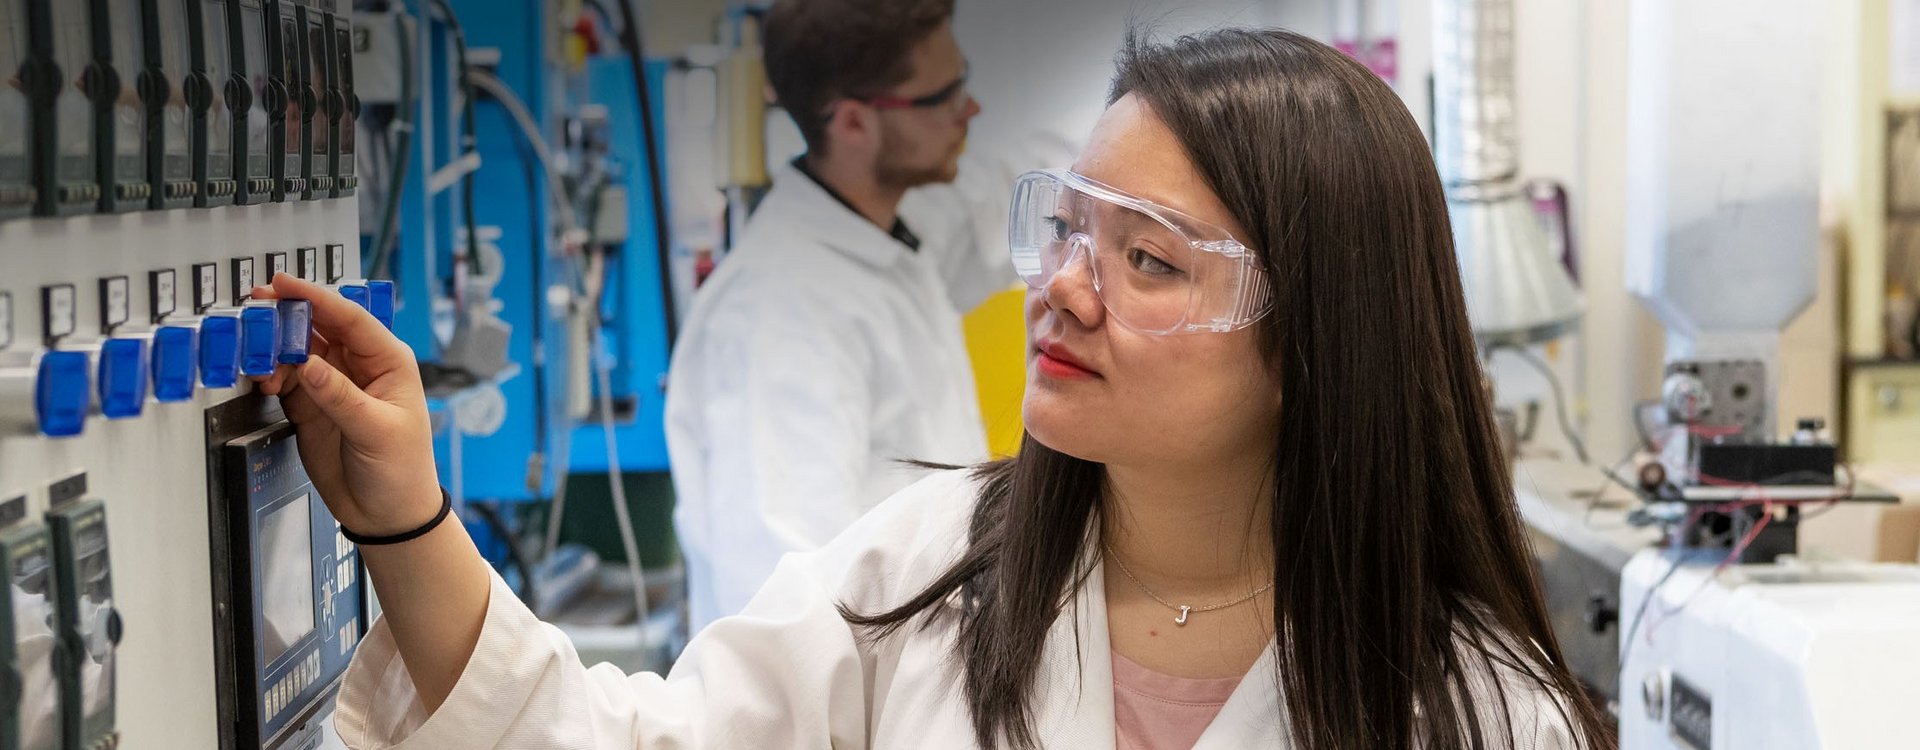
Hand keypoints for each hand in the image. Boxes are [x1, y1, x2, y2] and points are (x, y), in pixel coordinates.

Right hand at [249, 273, 440, 536]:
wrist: (386, 513)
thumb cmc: (401, 470)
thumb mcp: (376, 431)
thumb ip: (340, 397)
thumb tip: (309, 365)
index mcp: (388, 361)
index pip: (351, 318)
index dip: (317, 298)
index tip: (284, 285)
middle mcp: (360, 366)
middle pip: (320, 327)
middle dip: (289, 314)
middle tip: (256, 306)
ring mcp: (333, 384)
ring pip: (299, 350)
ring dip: (276, 346)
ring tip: (257, 351)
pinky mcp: (311, 404)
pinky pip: (286, 377)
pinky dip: (271, 374)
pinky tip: (264, 378)